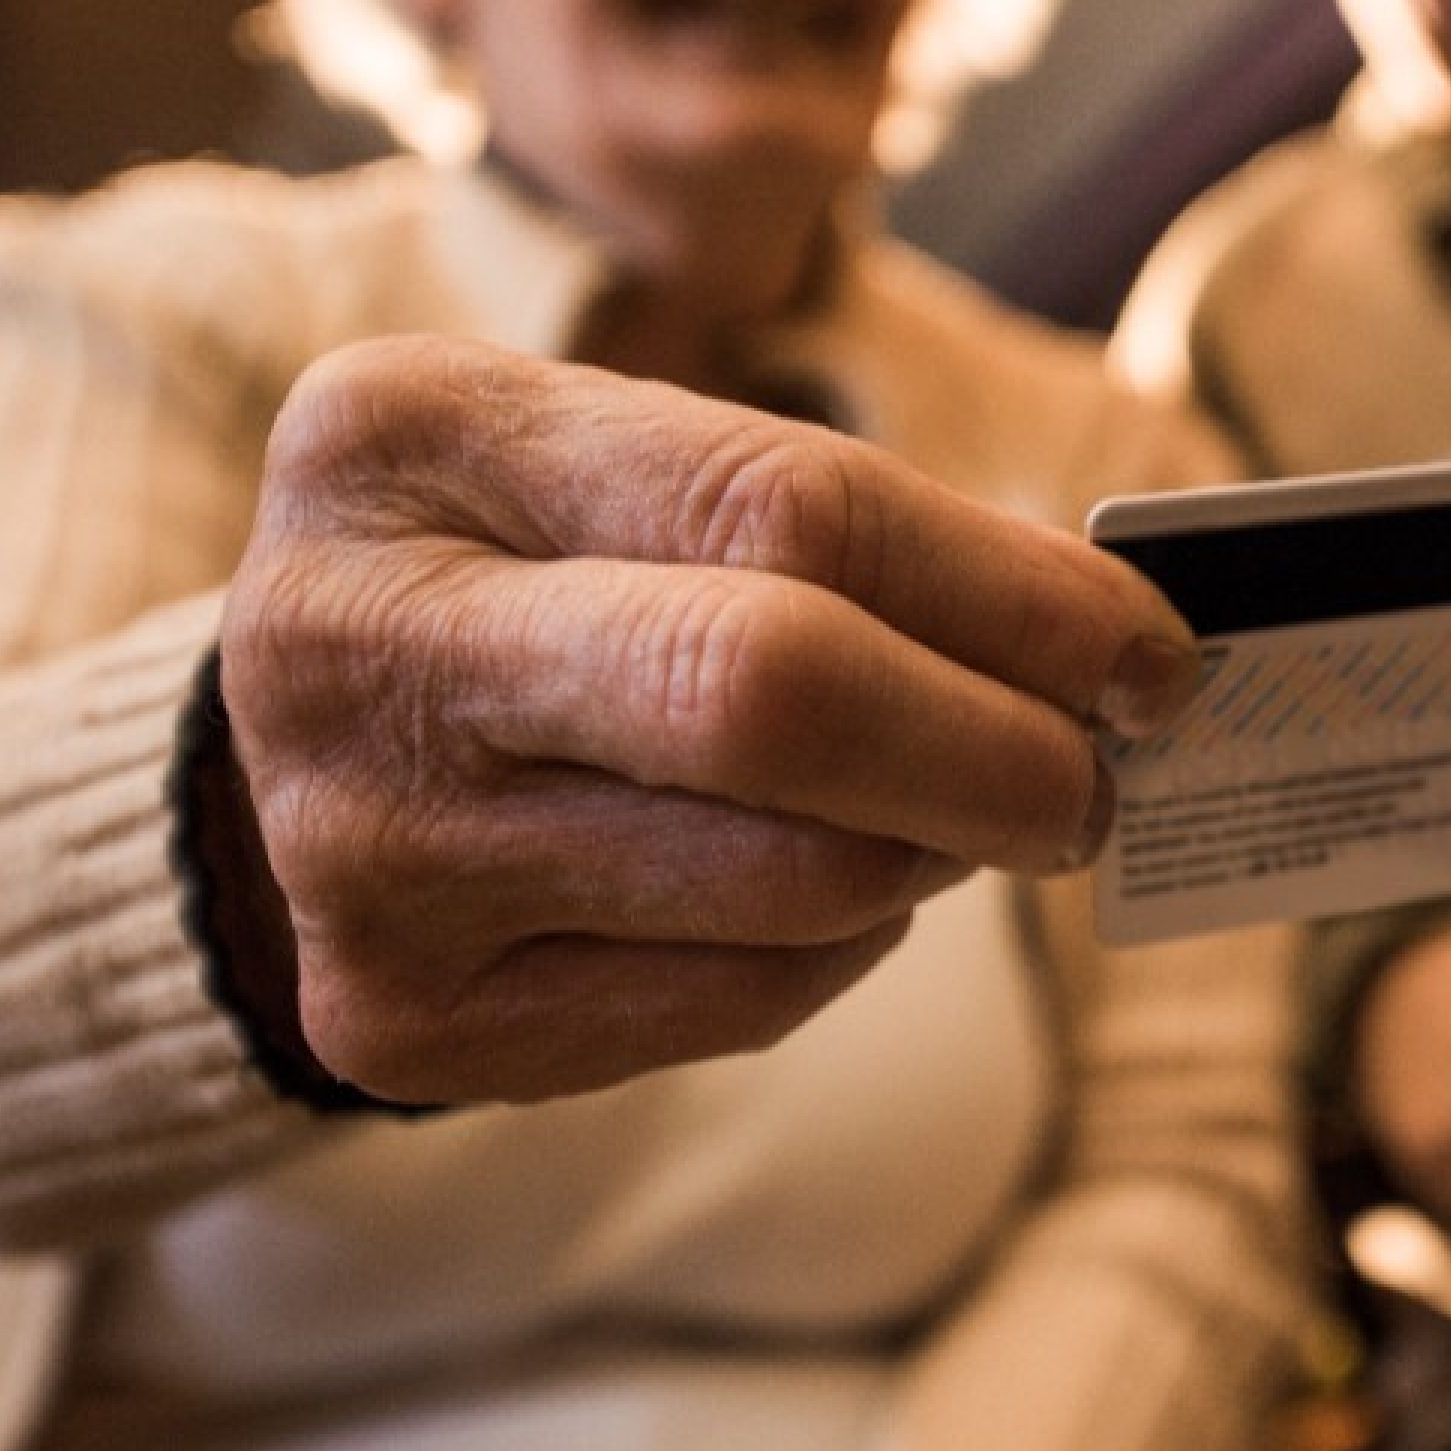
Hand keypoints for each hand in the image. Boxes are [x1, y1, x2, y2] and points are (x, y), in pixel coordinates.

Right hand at [206, 335, 1202, 1104]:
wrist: (295, 747)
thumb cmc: (531, 570)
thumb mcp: (629, 467)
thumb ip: (839, 522)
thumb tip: (1117, 645)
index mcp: (407, 436)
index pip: (787, 508)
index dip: (1011, 593)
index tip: (1154, 653)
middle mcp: (351, 637)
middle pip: (768, 695)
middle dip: (993, 747)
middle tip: (1099, 777)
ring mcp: (360, 845)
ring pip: (781, 878)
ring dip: (932, 855)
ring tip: (964, 811)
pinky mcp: (395, 1014)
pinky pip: (731, 1001)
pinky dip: (841, 947)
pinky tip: (835, 889)